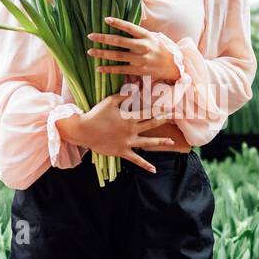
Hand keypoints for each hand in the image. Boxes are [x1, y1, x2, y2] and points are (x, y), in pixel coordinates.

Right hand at [57, 93, 177, 173]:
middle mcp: (131, 129)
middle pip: (151, 124)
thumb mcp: (110, 101)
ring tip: (171, 141)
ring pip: (148, 142)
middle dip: (164, 119)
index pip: (147, 110)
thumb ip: (124, 96)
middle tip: (175, 116)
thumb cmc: (96, 114)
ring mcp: (128, 142)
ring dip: (161, 141)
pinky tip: (154, 170)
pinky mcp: (122, 152)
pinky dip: (145, 165)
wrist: (83, 130)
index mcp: (129, 117)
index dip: (158, 106)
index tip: (167, 103)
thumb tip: (136, 88)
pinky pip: (136, 160)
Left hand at [86, 17, 179, 81]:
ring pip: (118, 56)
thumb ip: (137, 33)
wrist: (171, 66)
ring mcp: (140, 59)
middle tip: (91, 36)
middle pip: (119, 41)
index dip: (117, 23)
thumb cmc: (158, 48)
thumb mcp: (151, 37)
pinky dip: (109, 69)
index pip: (129, 27)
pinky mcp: (138, 71)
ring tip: (90, 51)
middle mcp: (143, 46)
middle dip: (103, 38)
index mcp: (146, 35)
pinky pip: (121, 70)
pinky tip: (99, 68)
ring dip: (102, 54)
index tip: (105, 19)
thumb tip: (120, 25)